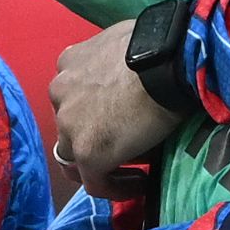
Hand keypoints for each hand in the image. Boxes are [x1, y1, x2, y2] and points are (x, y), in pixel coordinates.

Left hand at [52, 22, 183, 197]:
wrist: (169, 61)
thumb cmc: (161, 46)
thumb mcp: (128, 43)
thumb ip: (119, 62)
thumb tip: (138, 79)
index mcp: (69, 62)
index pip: (74, 94)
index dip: (95, 110)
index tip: (122, 118)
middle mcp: (60, 91)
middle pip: (70, 124)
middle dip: (95, 135)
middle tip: (129, 143)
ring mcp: (69, 124)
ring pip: (75, 156)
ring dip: (101, 163)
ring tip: (133, 171)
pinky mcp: (86, 152)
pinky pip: (96, 183)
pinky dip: (117, 187)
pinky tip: (141, 184)